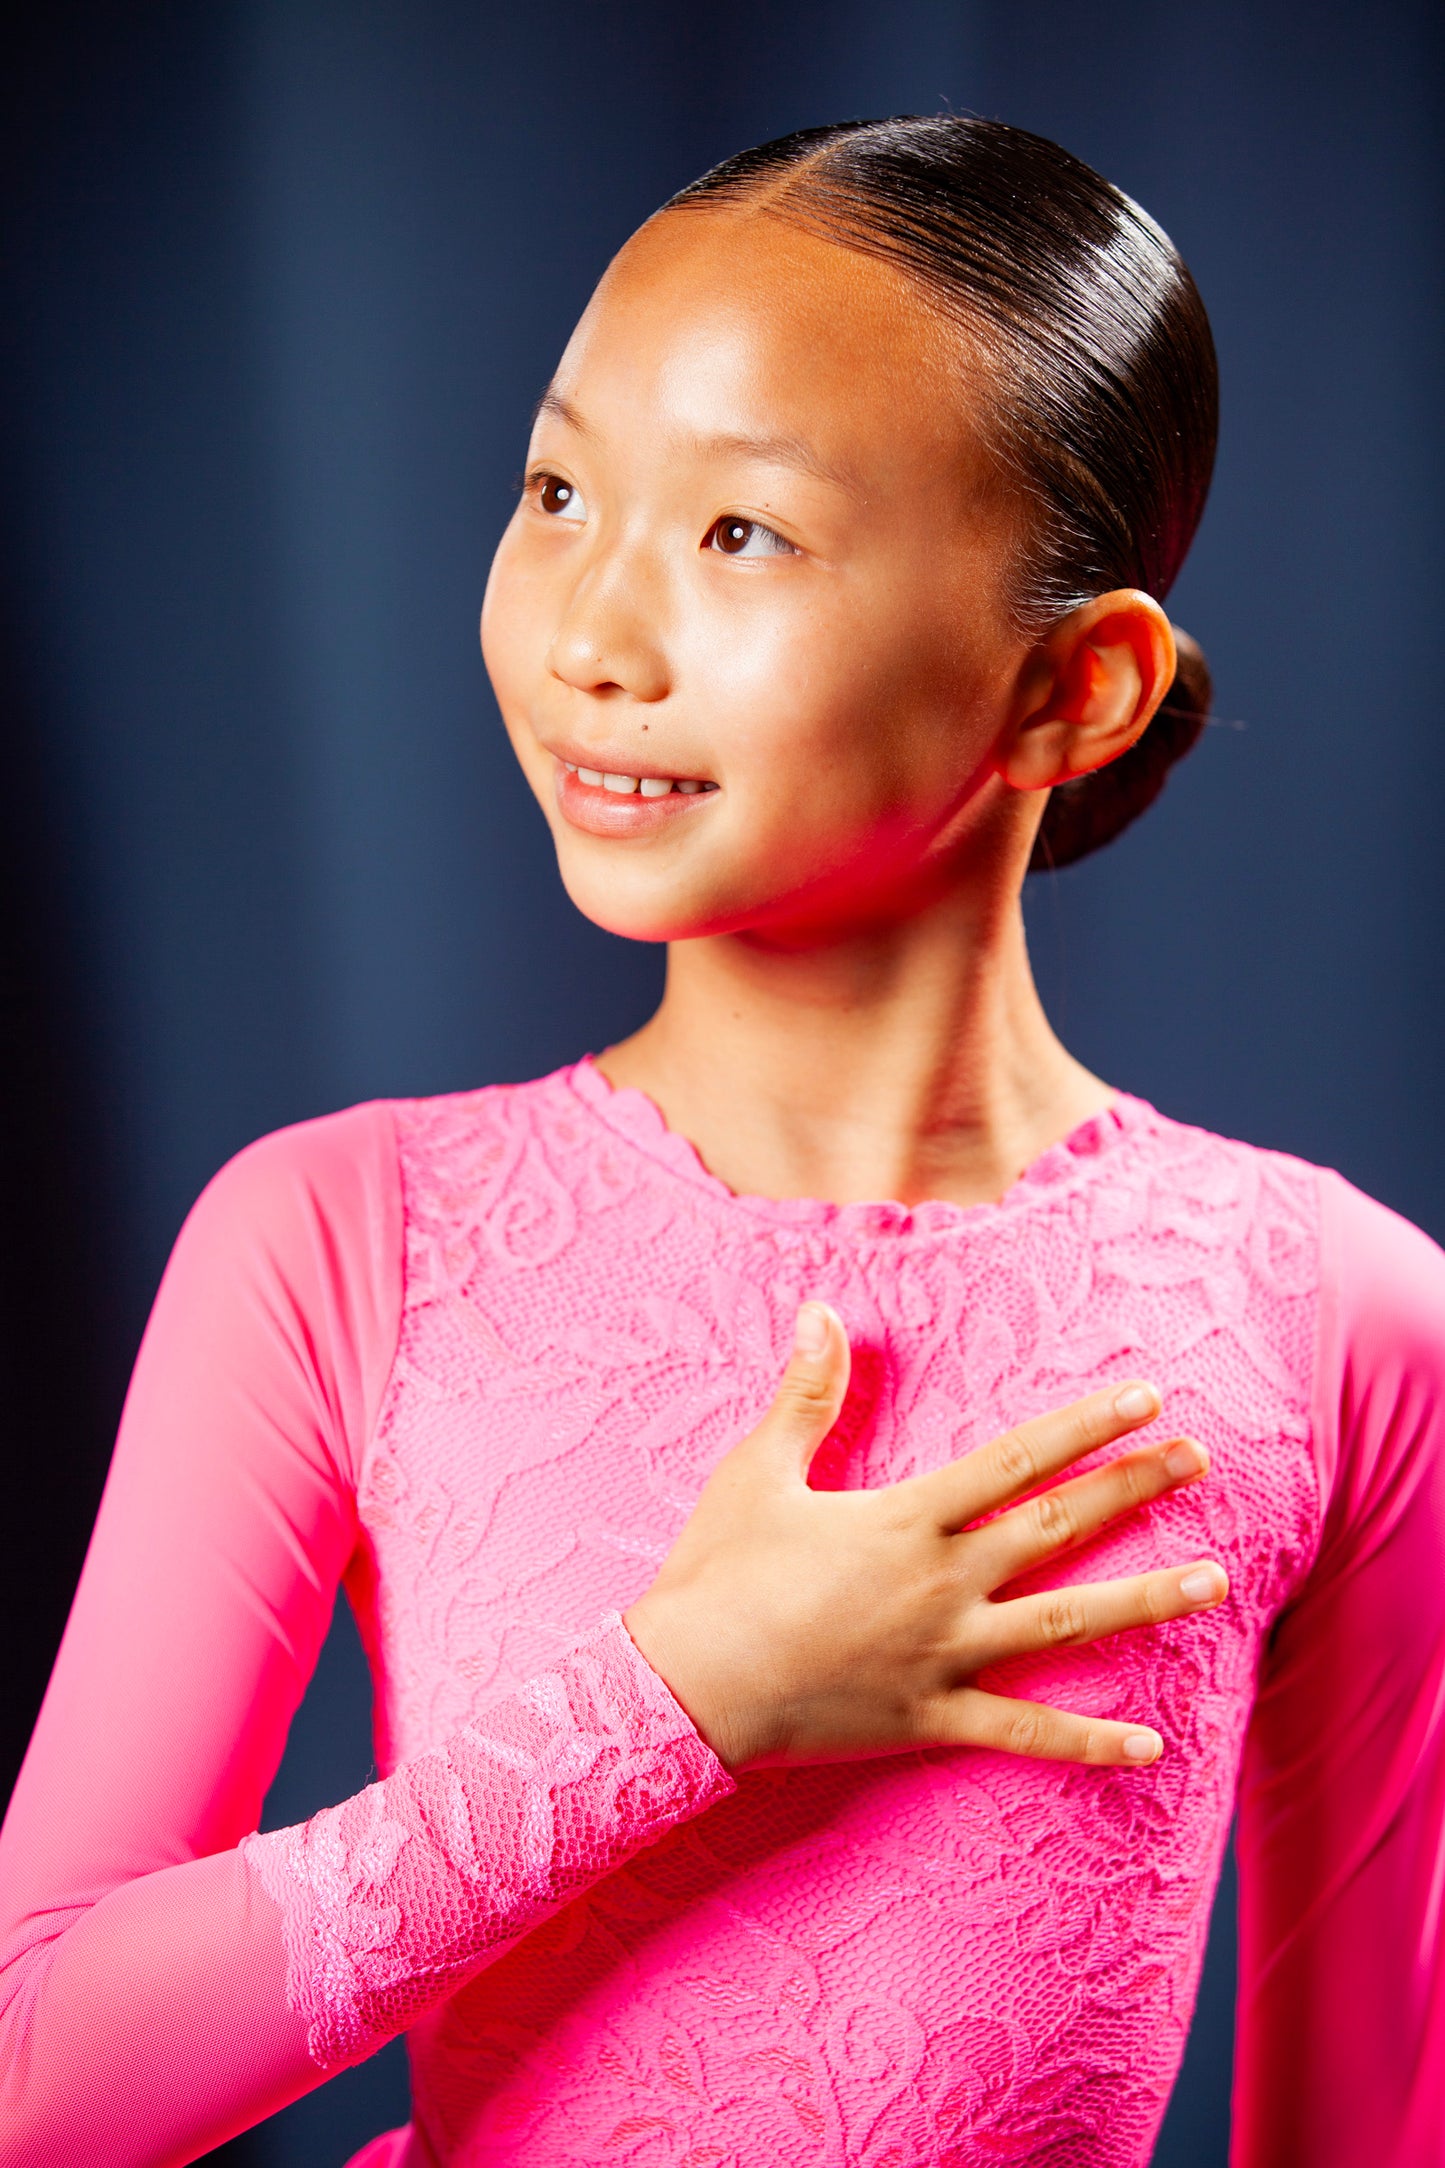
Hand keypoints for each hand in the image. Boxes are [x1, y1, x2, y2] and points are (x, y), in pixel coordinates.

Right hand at [623, 1302, 1226, 1772]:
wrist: (687, 1687)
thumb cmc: (719, 1574)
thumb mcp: (758, 1470)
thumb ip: (805, 1392)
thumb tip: (820, 1310)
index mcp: (908, 1519)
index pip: (1018, 1459)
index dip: (1086, 1426)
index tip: (1146, 1398)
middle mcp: (943, 1582)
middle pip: (1059, 1526)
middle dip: (1135, 1488)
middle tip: (1202, 1461)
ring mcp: (945, 1654)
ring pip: (1066, 1624)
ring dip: (1144, 1600)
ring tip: (1215, 1581)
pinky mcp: (931, 1718)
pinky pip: (1023, 1733)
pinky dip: (1088, 1742)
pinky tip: (1151, 1746)